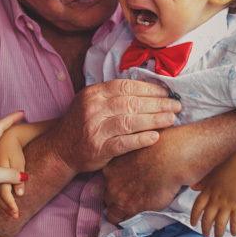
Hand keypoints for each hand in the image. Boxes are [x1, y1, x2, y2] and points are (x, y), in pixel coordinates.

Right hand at [46, 79, 179, 172]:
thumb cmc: (81, 125)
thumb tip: (147, 89)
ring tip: (171, 119)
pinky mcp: (98, 148)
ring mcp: (95, 129)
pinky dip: (141, 139)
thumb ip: (112, 95)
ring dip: (154, 120)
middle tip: (176, 106)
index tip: (166, 92)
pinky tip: (156, 137)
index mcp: (93, 93)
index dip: (149, 88)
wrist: (59, 150)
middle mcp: (93, 108)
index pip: (126, 86)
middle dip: (158, 104)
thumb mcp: (91, 102)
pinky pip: (124, 143)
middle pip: (132, 103)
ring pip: (130, 121)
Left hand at [101, 111, 235, 222]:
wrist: (176, 156)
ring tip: (136, 209)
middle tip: (135, 198)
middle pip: (108, 196)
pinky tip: (140, 213)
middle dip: (118, 198)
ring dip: (121, 212)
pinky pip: (121, 219)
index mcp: (111, 165)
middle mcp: (110, 180)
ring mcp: (119, 195)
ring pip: (111, 211)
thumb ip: (135, 160)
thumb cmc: (165, 147)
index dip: (118, 185)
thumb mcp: (141, 148)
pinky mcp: (131, 207)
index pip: (108, 180)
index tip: (128, 186)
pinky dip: (128, 219)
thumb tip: (141, 164)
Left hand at [189, 155, 235, 236]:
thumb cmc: (228, 166)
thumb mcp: (211, 174)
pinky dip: (234, 229)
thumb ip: (202, 182)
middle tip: (205, 236)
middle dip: (205, 229)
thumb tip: (193, 187)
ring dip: (218, 233)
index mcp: (207, 192)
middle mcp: (215, 200)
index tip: (193, 224)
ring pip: (220, 223)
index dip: (194, 217)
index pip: (197, 208)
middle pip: (207, 219)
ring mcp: (227, 204)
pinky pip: (235, 221)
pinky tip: (234, 234)